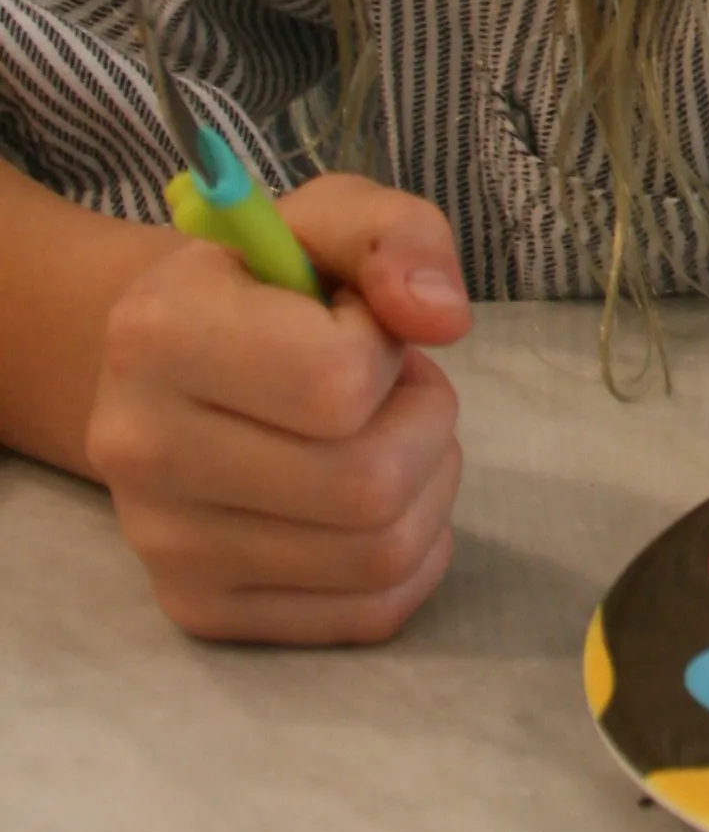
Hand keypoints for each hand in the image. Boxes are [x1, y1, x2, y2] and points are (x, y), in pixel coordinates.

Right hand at [85, 176, 469, 643]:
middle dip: (422, 424)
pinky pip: (370, 612)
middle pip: (368, 485)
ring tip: (384, 436)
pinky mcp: (200, 609)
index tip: (355, 327)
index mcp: (158, 332)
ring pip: (381, 554)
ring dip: (425, 487)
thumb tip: (444, 317)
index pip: (338, 382)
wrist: (168, 370)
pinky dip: (412, 554)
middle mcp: (142, 448)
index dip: (381, 348)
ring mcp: (166, 545)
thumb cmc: (265, 289)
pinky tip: (379, 501)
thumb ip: (399, 237)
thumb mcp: (329, 219)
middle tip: (391, 390)